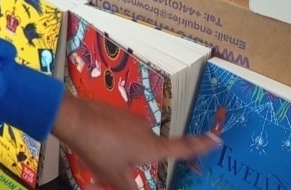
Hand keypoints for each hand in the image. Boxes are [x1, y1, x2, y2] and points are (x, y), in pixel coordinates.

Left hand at [51, 92, 219, 189]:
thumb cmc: (98, 150)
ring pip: (131, 140)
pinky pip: (118, 129)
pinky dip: (110, 138)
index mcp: (153, 147)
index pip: (183, 148)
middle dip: (136, 160)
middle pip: (149, 149)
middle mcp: (146, 130)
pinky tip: (94, 142)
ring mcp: (130, 118)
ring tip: (100, 155)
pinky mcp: (115, 111)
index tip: (216, 138)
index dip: (200, 146)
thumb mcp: (115, 178)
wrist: (73, 119)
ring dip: (120, 149)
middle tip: (114, 166)